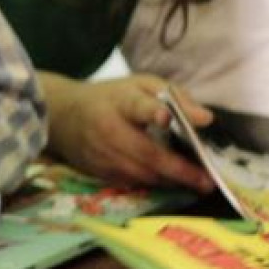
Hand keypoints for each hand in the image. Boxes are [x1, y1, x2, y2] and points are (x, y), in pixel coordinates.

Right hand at [42, 73, 214, 190]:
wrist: (62, 116)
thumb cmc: (111, 98)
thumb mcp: (141, 85)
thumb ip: (175, 97)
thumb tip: (205, 119)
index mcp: (120, 101)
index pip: (136, 106)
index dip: (151, 111)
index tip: (165, 117)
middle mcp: (108, 129)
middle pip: (146, 153)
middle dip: (179, 169)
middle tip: (206, 180)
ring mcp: (101, 154)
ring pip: (142, 174)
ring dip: (170, 180)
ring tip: (196, 183)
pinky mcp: (98, 171)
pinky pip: (132, 182)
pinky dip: (154, 183)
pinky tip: (170, 181)